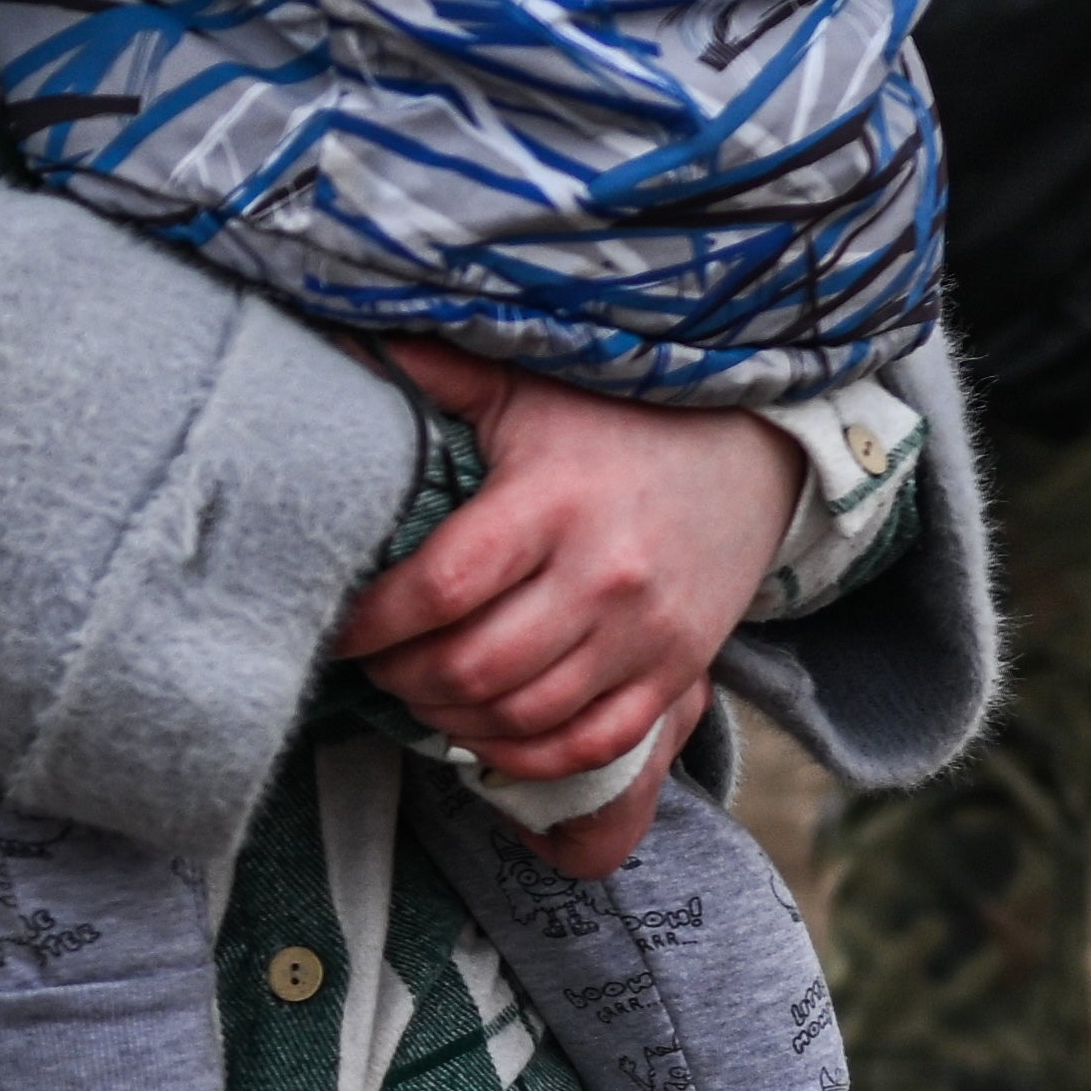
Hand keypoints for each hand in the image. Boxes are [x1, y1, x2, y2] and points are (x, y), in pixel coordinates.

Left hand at [333, 346, 804, 809]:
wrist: (750, 447)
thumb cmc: (615, 416)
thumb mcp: (524, 385)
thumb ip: (434, 370)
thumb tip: (342, 334)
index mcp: (550, 502)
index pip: (440, 587)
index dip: (373, 621)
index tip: (340, 624)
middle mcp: (602, 576)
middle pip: (473, 668)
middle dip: (402, 677)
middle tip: (377, 661)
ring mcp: (644, 634)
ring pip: (523, 717)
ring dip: (453, 720)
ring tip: (421, 691)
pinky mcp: (675, 672)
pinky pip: (591, 746)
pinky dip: (527, 755)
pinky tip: (488, 731)